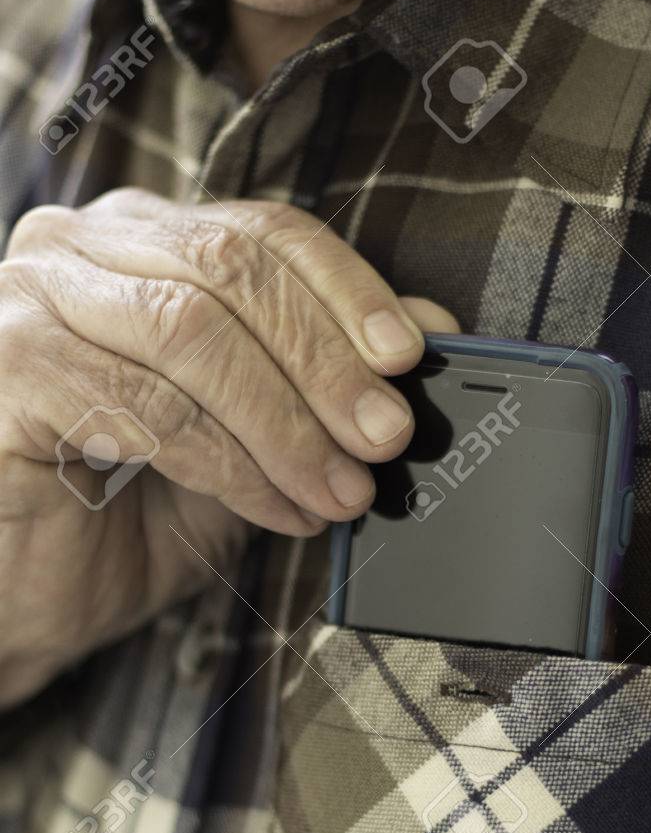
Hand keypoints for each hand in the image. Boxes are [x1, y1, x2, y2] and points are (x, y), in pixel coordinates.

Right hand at [0, 188, 457, 706]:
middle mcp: (78, 248)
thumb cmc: (132, 514)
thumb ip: (320, 379)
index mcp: (140, 242)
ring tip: (340, 491)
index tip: (409, 356)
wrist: (29, 600)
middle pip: (231, 272)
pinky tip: (277, 508)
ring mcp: (29, 298)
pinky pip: (143, 404)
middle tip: (384, 439)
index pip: (261, 232)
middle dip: (325, 362)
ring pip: (190, 332)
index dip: (347, 289)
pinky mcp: (5, 367)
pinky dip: (229, 464)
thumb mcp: (251, 441)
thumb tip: (426, 329)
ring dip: (285, 424)